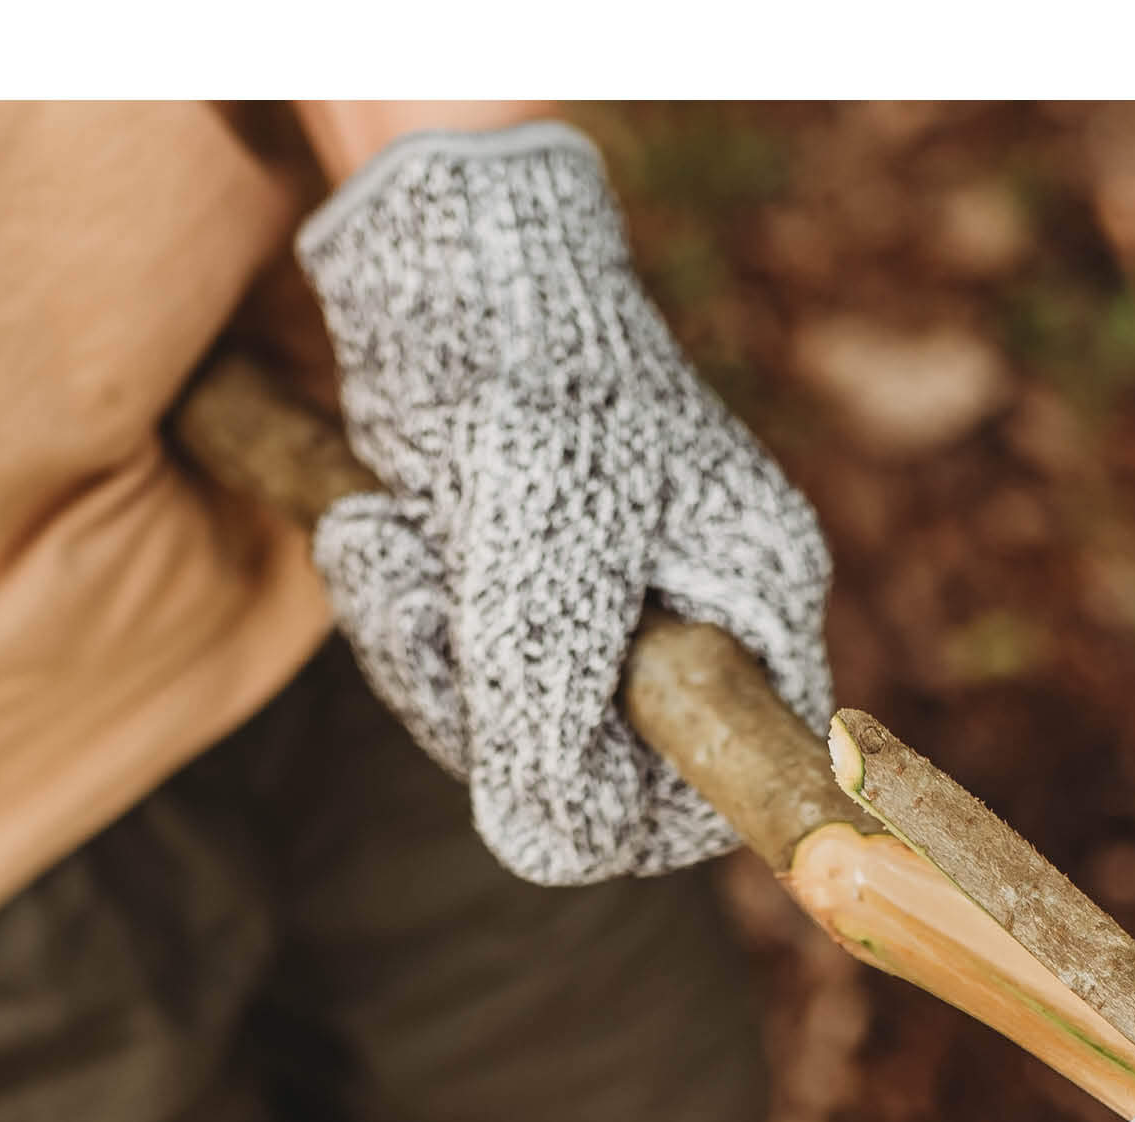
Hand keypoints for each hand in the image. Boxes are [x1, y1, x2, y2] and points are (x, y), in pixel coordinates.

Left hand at [295, 122, 832, 886]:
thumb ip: (553, 722)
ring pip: (503, 734)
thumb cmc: (522, 386)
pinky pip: (452, 679)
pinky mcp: (516, 600)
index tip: (543, 771)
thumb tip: (548, 848)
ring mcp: (599, 618)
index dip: (629, 810)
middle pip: (591, 777)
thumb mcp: (540, 564)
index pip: (722, 790)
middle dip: (483, 709)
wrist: (440, 260)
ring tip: (392, 541)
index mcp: (751, 610)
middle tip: (434, 610)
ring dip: (419, 651)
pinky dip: (400, 616)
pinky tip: (383, 530)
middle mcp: (688, 629)